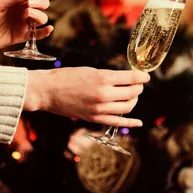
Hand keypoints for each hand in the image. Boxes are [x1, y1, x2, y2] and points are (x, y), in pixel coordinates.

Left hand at [0, 0, 52, 56]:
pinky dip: (45, 32)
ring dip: (39, 15)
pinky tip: (48, 29)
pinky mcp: (22, 36)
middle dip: (40, 2)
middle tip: (29, 4)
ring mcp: (23, 23)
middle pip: (42, 3)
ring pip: (41, 18)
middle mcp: (22, 9)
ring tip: (27, 15)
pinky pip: (38, 34)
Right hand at [24, 67, 149, 126]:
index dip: (142, 76)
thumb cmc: (68, 77)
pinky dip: (130, 122)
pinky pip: (117, 122)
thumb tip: (128, 78)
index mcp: (103, 78)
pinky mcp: (94, 118)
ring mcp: (100, 109)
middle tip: (138, 84)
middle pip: (133, 92)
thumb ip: (110, 76)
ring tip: (132, 95)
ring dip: (134, 100)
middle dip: (139, 87)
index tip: (145, 75)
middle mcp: (104, 94)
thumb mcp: (92, 70)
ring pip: (128, 107)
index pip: (132, 78)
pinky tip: (139, 122)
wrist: (47, 91)